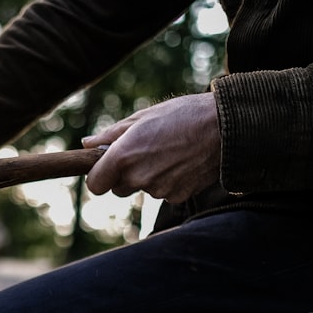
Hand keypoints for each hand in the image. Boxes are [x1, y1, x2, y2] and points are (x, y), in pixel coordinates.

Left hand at [82, 92, 220, 202]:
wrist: (226, 127)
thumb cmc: (182, 115)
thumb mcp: (143, 117)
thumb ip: (111, 135)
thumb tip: (87, 144)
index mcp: (123, 156)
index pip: (95, 185)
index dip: (99, 177)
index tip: (106, 168)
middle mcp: (138, 177)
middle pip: (118, 189)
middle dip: (125, 175)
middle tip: (145, 152)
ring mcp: (158, 190)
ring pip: (143, 189)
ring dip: (149, 176)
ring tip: (169, 151)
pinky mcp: (177, 197)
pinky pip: (164, 193)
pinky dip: (169, 181)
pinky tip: (183, 162)